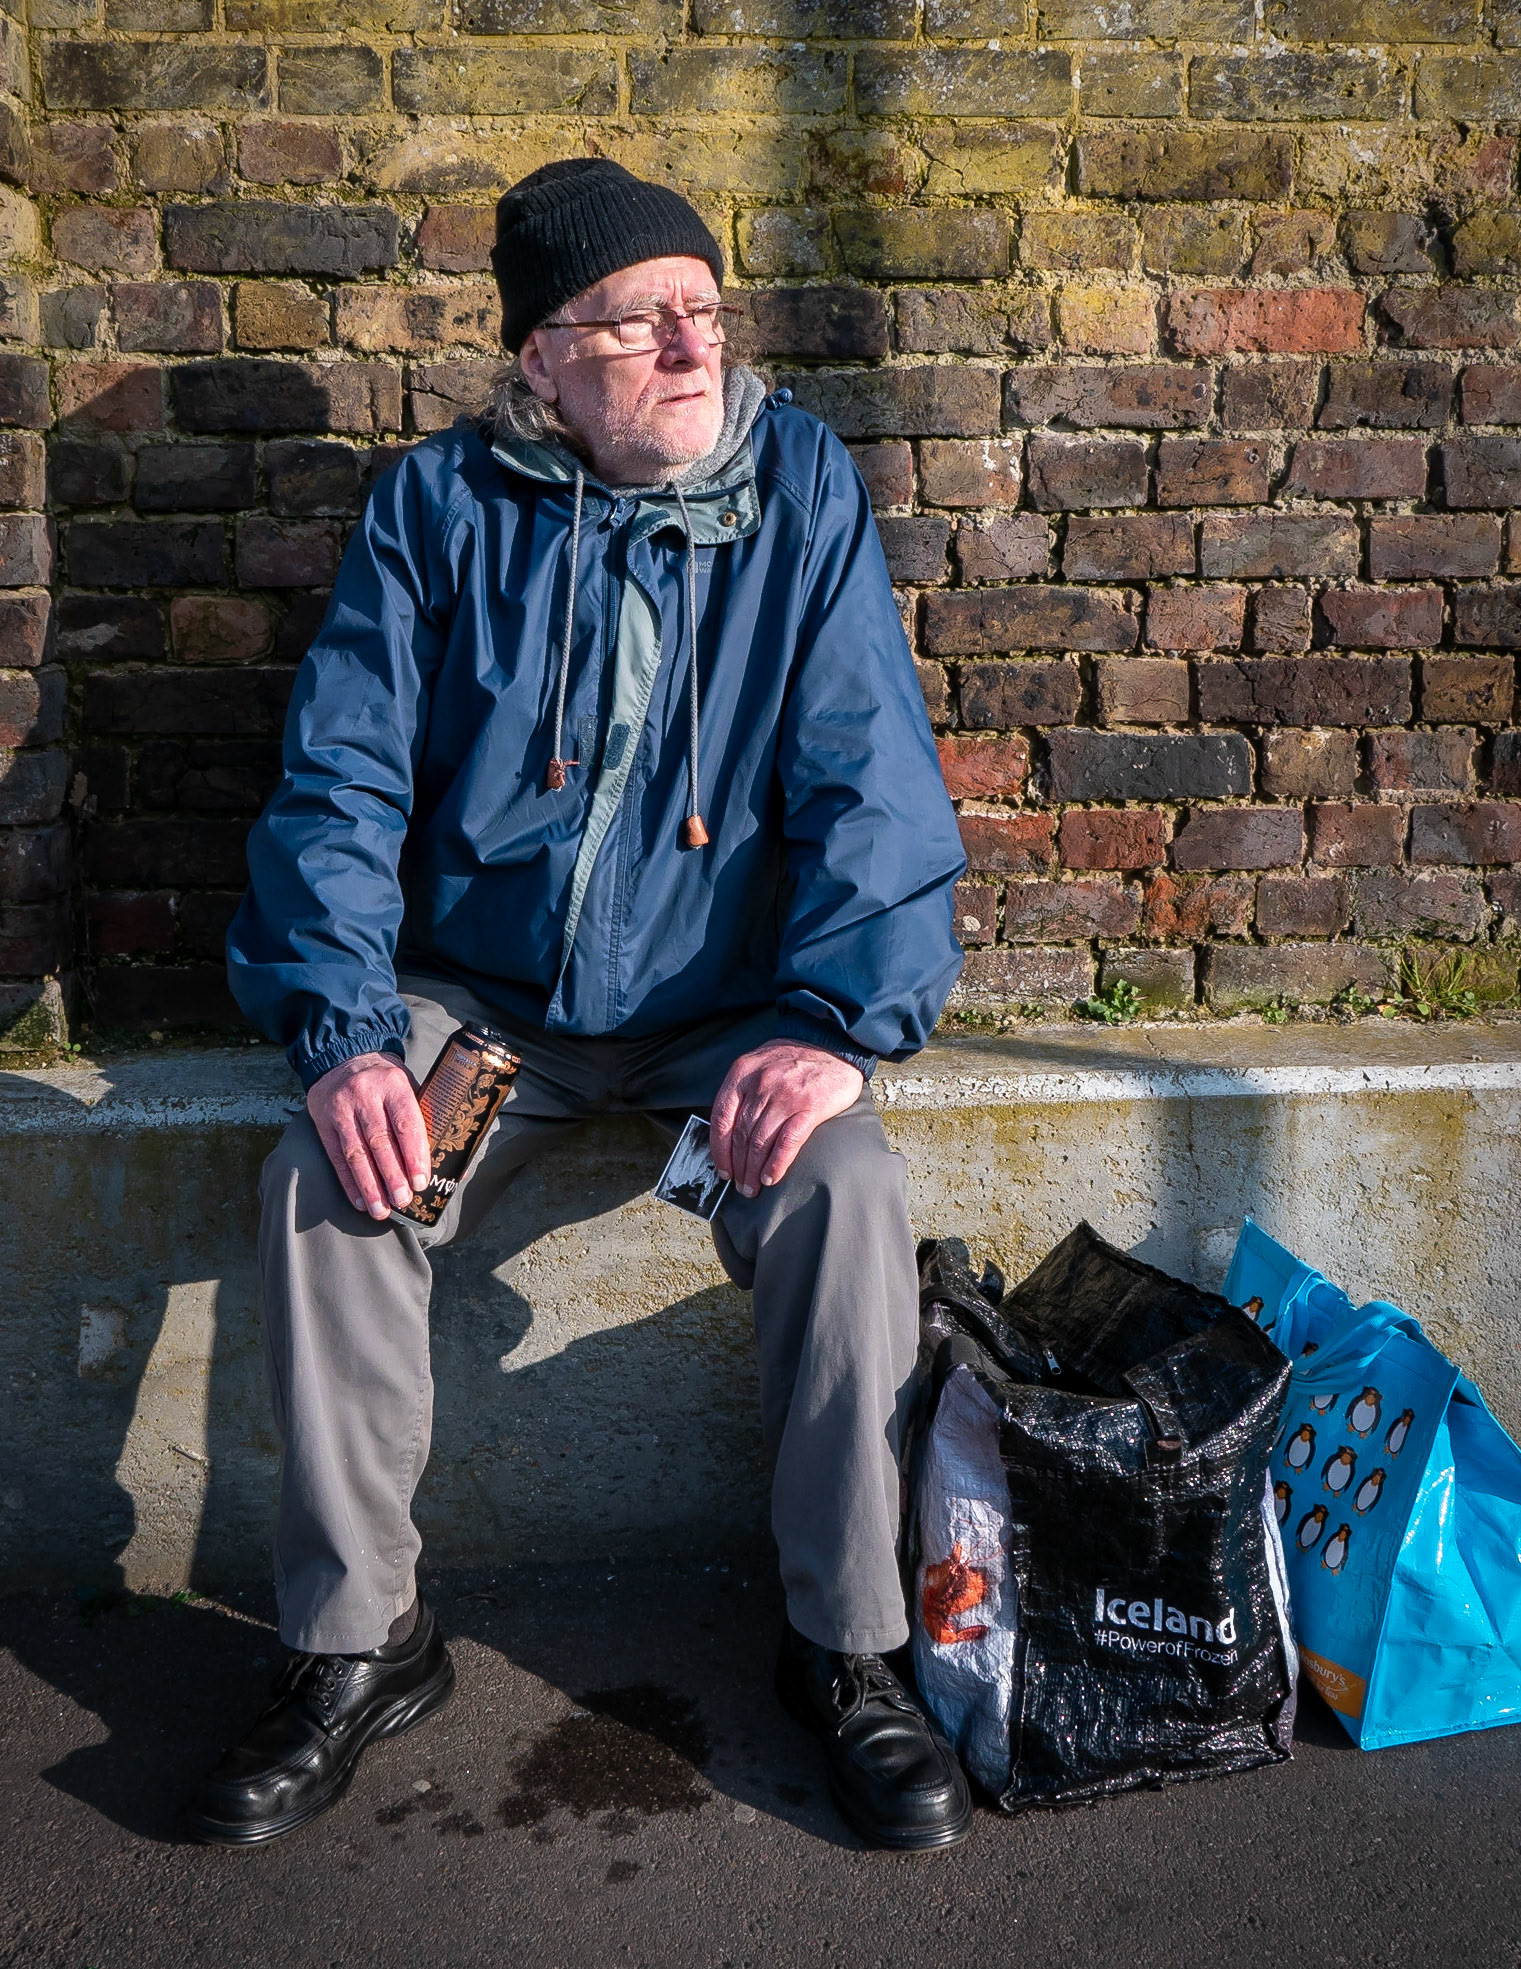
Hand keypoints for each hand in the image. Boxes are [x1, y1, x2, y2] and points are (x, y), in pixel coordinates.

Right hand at [307, 1051, 429, 1219]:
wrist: (343, 1058)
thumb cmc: (387, 1082)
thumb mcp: (409, 1087)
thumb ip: (428, 1119)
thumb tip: (456, 1161)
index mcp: (394, 1084)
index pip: (405, 1122)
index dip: (413, 1155)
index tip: (421, 1182)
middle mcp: (365, 1094)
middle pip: (379, 1141)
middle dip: (392, 1175)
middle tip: (403, 1201)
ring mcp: (341, 1108)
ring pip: (355, 1152)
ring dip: (369, 1185)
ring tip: (381, 1210)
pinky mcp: (323, 1121)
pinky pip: (336, 1156)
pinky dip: (349, 1182)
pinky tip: (360, 1201)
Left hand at [710, 1040, 864, 1198]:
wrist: (833, 1045)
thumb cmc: (794, 1058)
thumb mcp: (759, 1063)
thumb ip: (742, 1090)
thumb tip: (728, 1130)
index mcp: (742, 1073)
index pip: (721, 1118)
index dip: (719, 1149)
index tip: (723, 1168)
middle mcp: (761, 1084)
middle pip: (741, 1135)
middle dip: (738, 1166)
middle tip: (740, 1185)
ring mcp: (786, 1095)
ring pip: (761, 1142)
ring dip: (754, 1170)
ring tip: (753, 1186)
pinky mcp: (810, 1107)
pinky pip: (787, 1142)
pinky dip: (776, 1164)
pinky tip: (771, 1176)